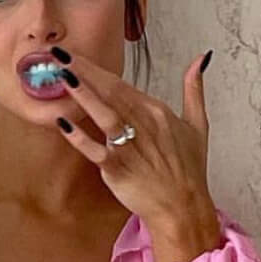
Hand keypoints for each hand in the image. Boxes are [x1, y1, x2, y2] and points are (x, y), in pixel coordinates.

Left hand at [52, 46, 223, 261]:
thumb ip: (194, 90)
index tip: (73, 55)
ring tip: (62, 76)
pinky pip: (96, 150)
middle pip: (110, 92)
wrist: (183, 208)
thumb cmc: (188, 170)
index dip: (95, 68)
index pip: (121, 83)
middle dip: (84, 71)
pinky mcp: (119, 170)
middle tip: (59, 53)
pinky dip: (80, 137)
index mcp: (158, 112)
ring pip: (104, 114)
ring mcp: (130, 147)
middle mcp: (144, 125)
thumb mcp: (198, 125)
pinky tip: (63, 123)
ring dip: (83, 94)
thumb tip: (201, 60)